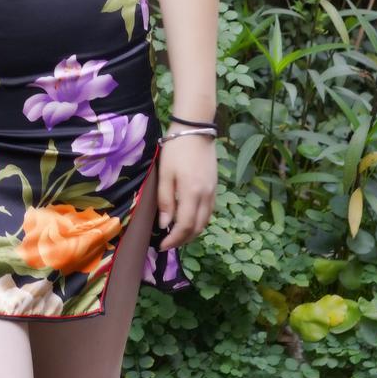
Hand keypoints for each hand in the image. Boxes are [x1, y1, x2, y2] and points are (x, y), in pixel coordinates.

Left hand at [155, 134, 216, 250]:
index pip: (185, 226)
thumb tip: (165, 225)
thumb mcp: (164, 175)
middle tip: (167, 245)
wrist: (195, 131)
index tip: (161, 246)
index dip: (174, 240)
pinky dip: (199, 222)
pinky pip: (209, 212)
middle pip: (197, 227)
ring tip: (177, 236)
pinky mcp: (215, 188)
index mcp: (192, 193)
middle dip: (182, 240)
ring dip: (192, 233)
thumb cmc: (176, 151)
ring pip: (205, 222)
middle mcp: (206, 196)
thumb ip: (165, 201)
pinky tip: (189, 221)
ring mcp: (213, 192)